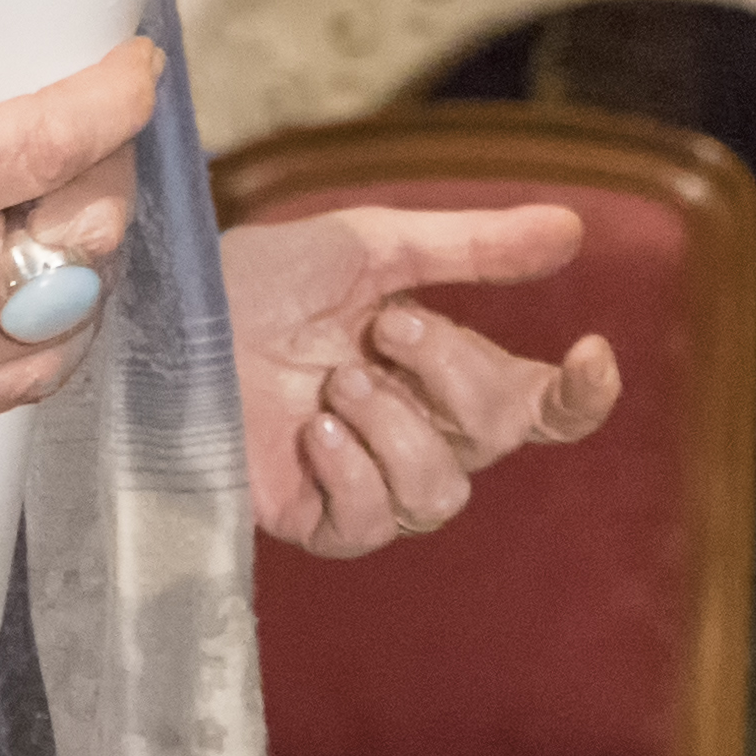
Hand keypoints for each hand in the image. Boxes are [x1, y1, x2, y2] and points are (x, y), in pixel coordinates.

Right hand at [0, 40, 156, 422]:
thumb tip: (22, 75)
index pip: (55, 142)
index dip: (118, 97)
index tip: (134, 69)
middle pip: (84, 223)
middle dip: (104, 165)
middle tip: (86, 134)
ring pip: (74, 298)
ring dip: (81, 242)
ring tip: (53, 202)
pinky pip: (30, 370)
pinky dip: (54, 325)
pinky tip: (39, 282)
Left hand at [226, 202, 617, 553]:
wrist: (164, 323)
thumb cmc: (256, 281)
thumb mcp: (370, 245)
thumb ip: (472, 247)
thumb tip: (572, 230)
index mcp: (444, 370)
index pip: (542, 406)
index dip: (581, 395)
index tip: (591, 351)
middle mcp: (420, 433)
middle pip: (499, 436)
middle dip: (450, 372)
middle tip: (382, 329)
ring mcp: (370, 484)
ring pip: (441, 493)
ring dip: (392, 427)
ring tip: (332, 384)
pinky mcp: (317, 522)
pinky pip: (372, 524)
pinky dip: (349, 469)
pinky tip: (311, 431)